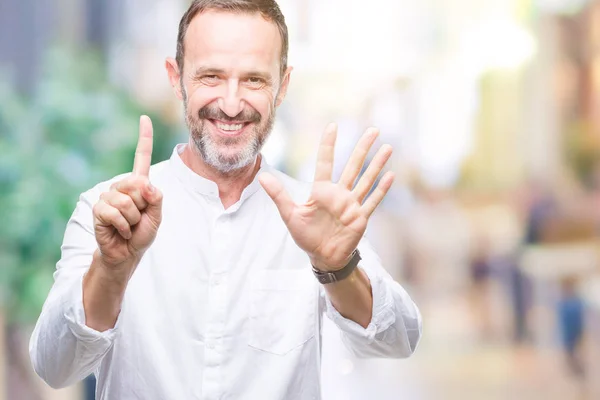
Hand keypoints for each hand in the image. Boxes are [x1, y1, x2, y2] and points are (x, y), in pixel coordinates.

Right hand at [93, 115, 162, 268]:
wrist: (126, 253)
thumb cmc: (142, 233)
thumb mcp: (157, 215)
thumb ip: (156, 198)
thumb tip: (144, 183)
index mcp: (139, 184)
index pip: (142, 158)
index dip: (144, 138)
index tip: (144, 118)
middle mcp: (122, 186)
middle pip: (137, 184)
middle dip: (143, 206)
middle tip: (138, 218)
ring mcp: (108, 195)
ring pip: (127, 201)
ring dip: (133, 219)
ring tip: (129, 225)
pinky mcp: (98, 208)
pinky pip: (115, 213)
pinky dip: (123, 225)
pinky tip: (120, 230)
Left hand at [259, 123, 393, 270]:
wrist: (322, 258)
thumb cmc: (306, 236)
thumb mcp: (290, 215)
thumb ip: (279, 195)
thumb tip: (261, 177)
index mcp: (321, 191)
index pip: (325, 162)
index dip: (328, 144)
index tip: (332, 126)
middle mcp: (339, 194)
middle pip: (353, 165)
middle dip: (363, 148)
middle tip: (373, 129)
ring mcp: (351, 205)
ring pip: (366, 179)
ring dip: (376, 164)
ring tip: (388, 147)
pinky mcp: (360, 218)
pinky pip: (373, 201)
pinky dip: (382, 189)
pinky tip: (391, 175)